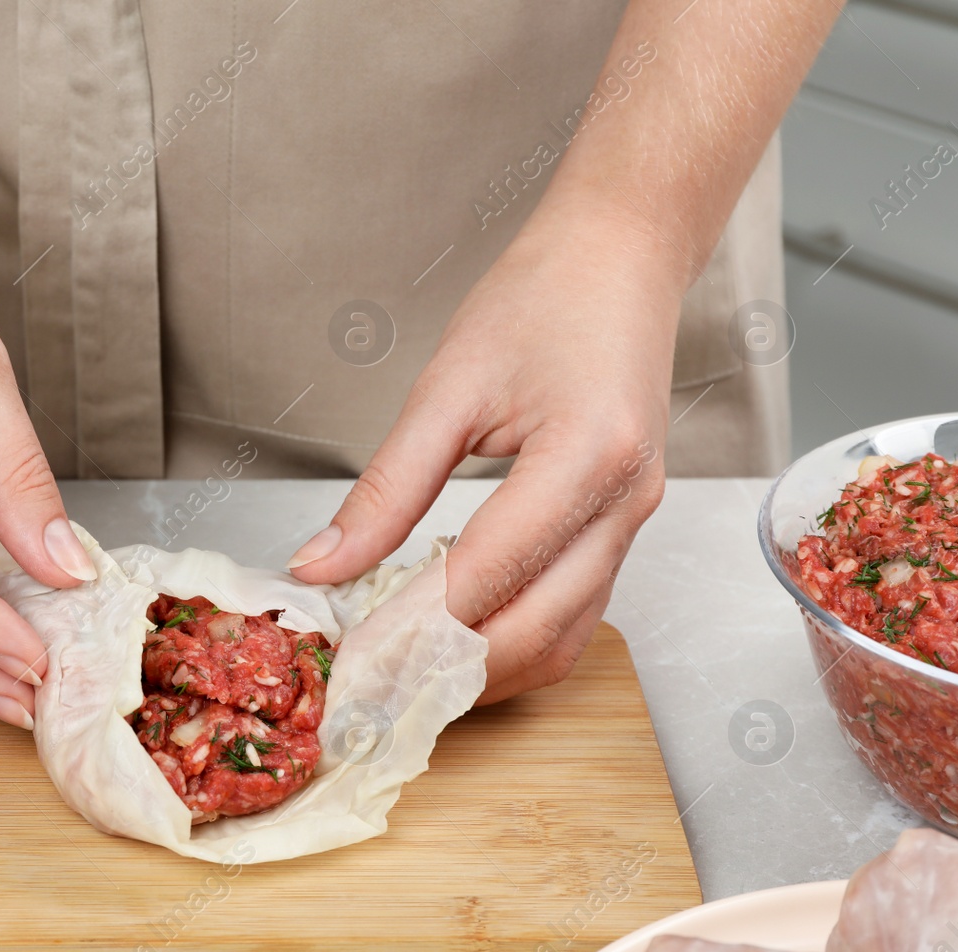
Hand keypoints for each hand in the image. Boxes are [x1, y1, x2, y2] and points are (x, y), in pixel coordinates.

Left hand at [289, 201, 682, 702]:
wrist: (619, 260)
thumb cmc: (540, 299)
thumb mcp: (445, 387)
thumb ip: (385, 490)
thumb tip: (322, 566)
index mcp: (588, 453)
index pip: (489, 572)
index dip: (414, 626)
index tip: (352, 656)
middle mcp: (627, 501)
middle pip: (535, 629)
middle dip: (448, 670)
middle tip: (370, 684)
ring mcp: (636, 520)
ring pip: (564, 639)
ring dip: (485, 670)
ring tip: (405, 674)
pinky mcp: (626, 528)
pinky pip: (576, 614)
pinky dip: (517, 642)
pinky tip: (458, 638)